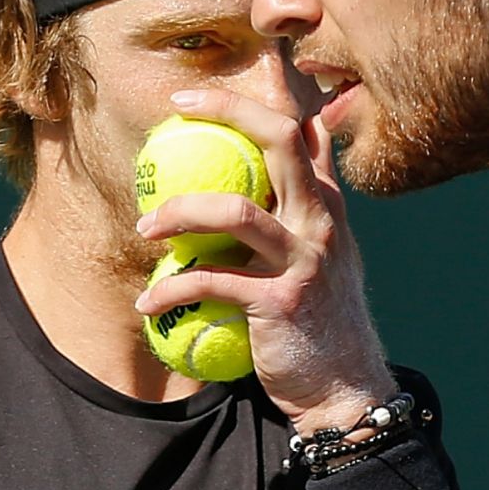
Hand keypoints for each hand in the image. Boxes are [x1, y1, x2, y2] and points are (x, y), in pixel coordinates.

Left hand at [134, 85, 395, 433]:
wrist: (344, 390)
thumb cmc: (321, 327)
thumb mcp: (323, 261)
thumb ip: (303, 215)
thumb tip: (269, 178)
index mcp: (328, 206)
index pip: (303, 131)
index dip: (257, 101)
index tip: (200, 98)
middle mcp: (322, 221)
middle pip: (278, 139)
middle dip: (226, 111)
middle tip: (176, 113)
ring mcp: (304, 258)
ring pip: (235, 210)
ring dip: (179, 212)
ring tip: (144, 228)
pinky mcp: (281, 300)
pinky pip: (212, 281)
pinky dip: (172, 290)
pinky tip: (148, 304)